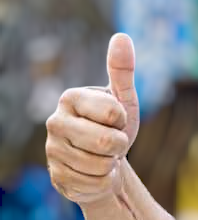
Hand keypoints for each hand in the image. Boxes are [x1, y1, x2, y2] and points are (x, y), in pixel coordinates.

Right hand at [46, 34, 139, 204]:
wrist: (104, 162)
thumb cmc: (114, 127)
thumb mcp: (123, 99)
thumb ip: (122, 70)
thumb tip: (122, 36)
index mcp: (70, 98)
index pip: (112, 114)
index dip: (123, 121)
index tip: (116, 120)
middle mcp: (54, 122)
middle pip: (105, 142)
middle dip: (120, 145)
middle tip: (114, 143)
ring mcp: (53, 151)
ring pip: (99, 165)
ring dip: (111, 164)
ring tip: (104, 157)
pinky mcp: (58, 176)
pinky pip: (94, 183)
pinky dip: (104, 181)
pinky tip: (96, 173)